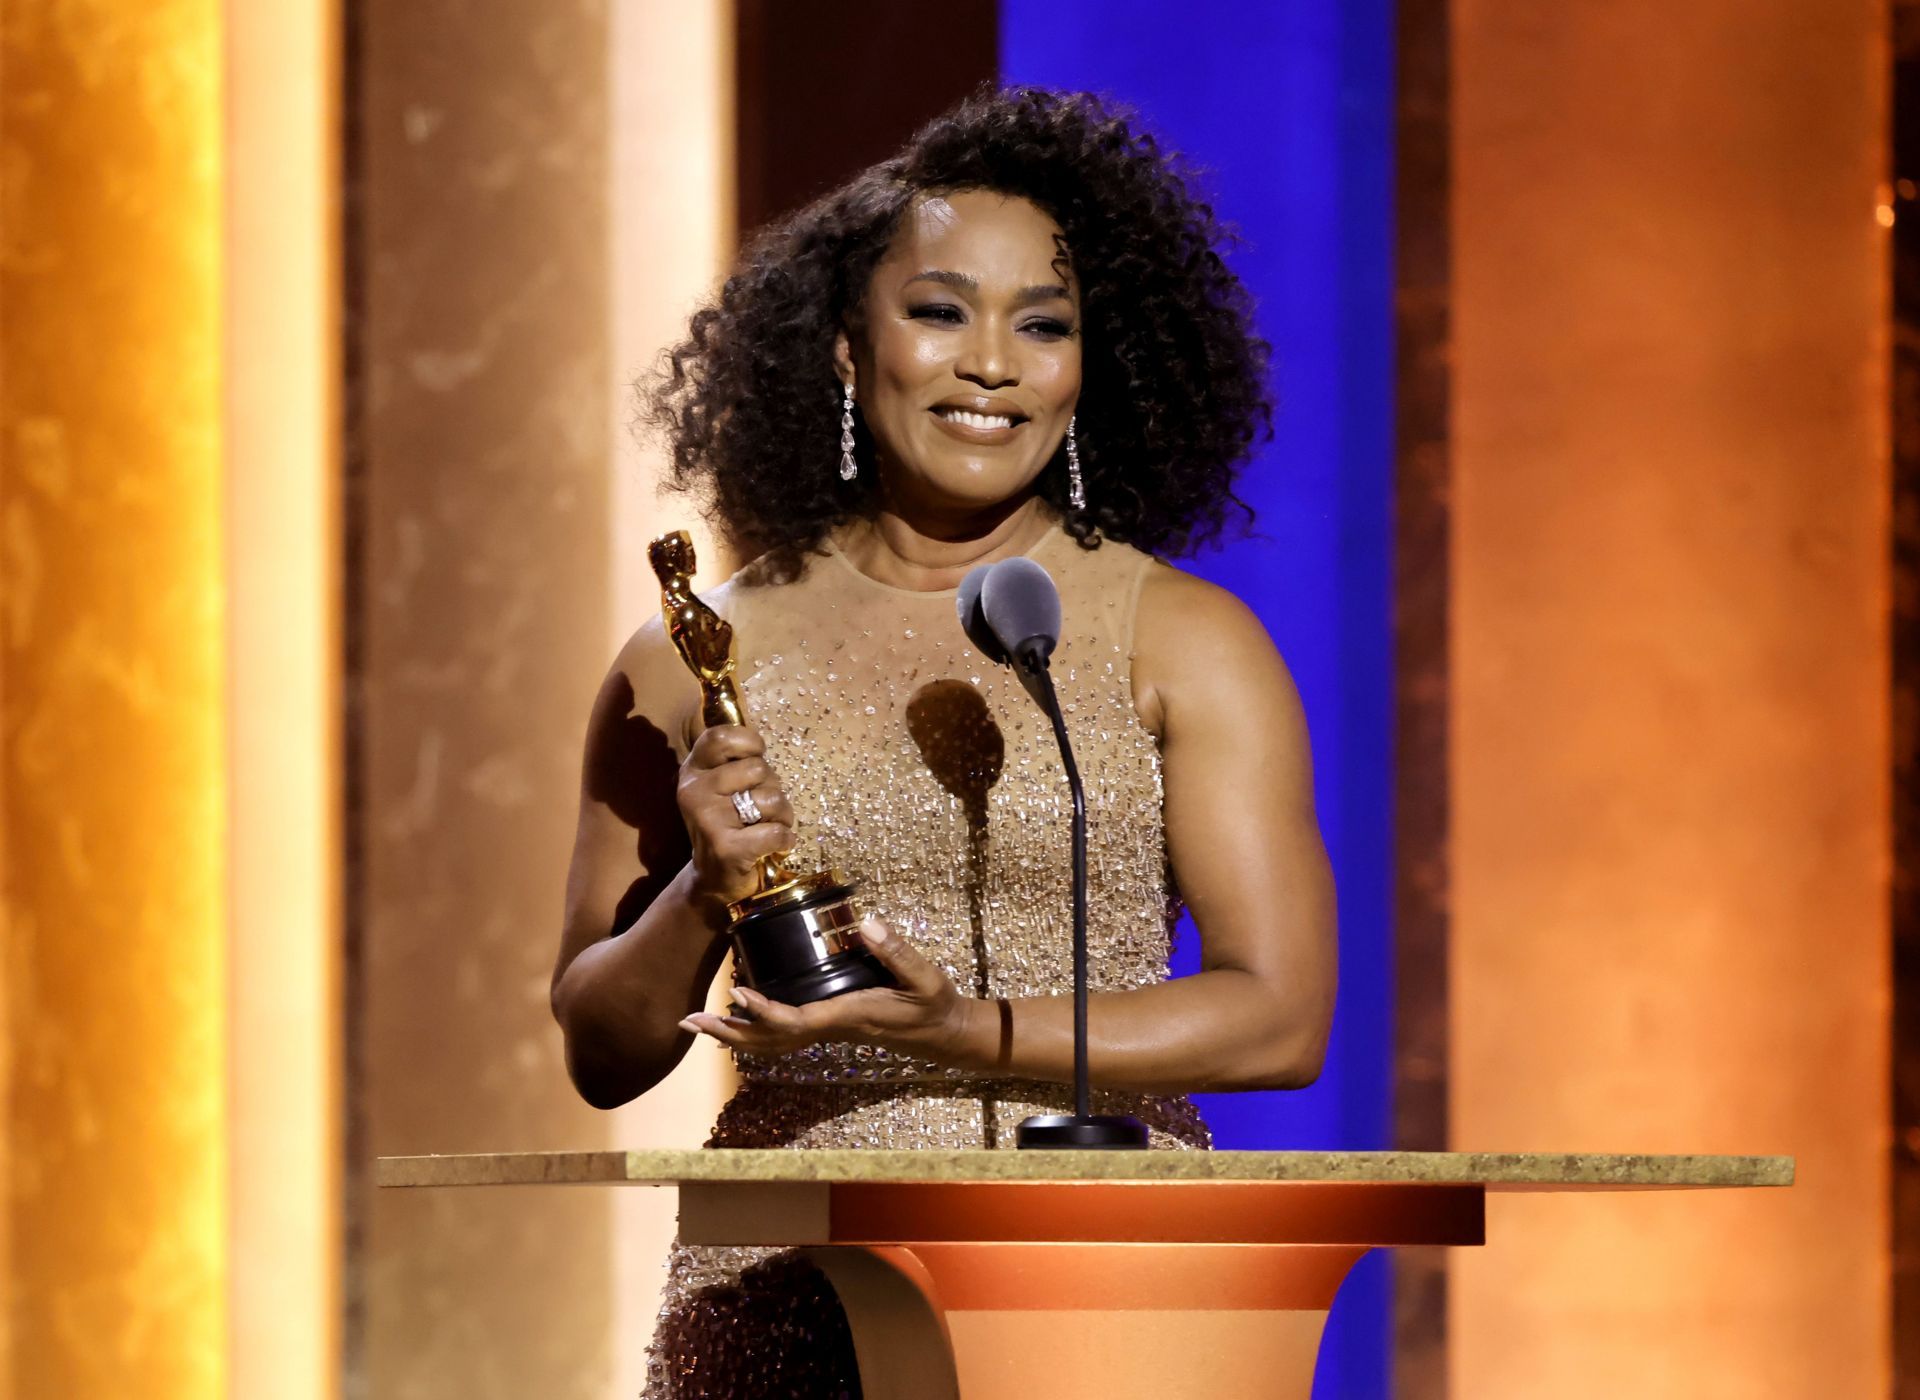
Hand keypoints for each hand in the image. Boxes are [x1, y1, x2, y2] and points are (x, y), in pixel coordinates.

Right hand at [676, 724, 795, 906]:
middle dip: (773, 787)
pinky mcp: (726, 847)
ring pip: (771, 798)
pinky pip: (776, 832)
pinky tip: (775, 845)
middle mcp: (694, 791)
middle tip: (763, 808)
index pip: (721, 737)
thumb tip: (760, 739)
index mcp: (694, 771)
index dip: (749, 742)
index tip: (757, 758)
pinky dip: (785, 839)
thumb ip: (735, 762)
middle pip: (758, 768)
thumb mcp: (721, 788)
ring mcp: (708, 819)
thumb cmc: (728, 825)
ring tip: (770, 826)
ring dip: (783, 815)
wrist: (712, 880)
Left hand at [678, 919, 978, 1062]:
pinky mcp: (828, 1025)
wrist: (944, 1034)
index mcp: (848, 1016)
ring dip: (733, 1034)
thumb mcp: (925, 977)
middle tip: (689, 1020)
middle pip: (769, 1041)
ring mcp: (827, 1031)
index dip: (764, 1012)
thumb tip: (867, 925)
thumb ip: (898, 952)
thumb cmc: (934, 1005)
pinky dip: (753, 1029)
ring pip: (771, 1042)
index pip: (796, 1020)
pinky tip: (737, 1017)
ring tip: (699, 1022)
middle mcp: (831, 1029)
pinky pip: (782, 1034)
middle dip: (729, 1033)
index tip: (736, 993)